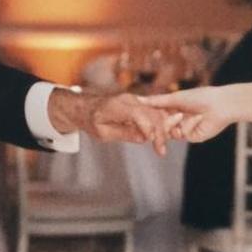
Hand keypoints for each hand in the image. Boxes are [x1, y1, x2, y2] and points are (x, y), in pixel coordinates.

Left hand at [48, 89, 180, 155]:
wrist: (85, 107)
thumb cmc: (91, 121)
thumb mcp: (102, 133)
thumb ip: (124, 134)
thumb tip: (143, 138)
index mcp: (117, 106)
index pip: (139, 114)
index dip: (148, 128)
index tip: (153, 142)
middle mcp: (129, 100)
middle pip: (151, 114)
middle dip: (159, 133)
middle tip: (161, 151)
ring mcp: (135, 100)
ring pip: (155, 113)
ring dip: (164, 128)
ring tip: (165, 145)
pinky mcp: (139, 104)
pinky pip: (153, 112)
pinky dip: (161, 123)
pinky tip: (166, 135)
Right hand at [139, 86, 234, 142]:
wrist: (221, 104)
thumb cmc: (200, 96)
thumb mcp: (174, 97)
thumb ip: (155, 101)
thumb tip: (137, 99)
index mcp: (172, 108)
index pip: (155, 115)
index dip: (149, 116)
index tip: (139, 114)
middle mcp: (177, 120)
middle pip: (160, 126)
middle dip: (159, 124)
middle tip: (153, 121)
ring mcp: (184, 129)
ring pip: (170, 132)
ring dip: (174, 124)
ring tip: (182, 115)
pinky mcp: (192, 137)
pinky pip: (183, 134)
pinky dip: (189, 125)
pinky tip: (199, 118)